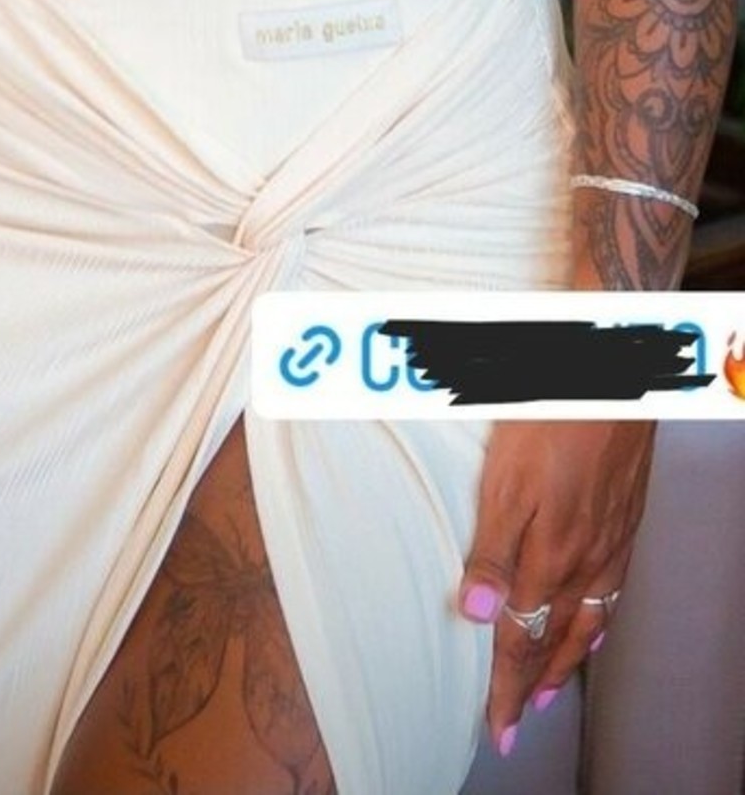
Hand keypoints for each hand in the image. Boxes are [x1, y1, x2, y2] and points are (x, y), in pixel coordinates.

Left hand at [458, 419, 656, 755]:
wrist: (613, 376)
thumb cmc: (551, 416)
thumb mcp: (505, 478)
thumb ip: (492, 549)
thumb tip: (474, 612)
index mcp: (549, 554)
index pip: (521, 636)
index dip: (507, 684)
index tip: (496, 723)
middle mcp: (585, 559)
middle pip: (556, 639)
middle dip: (534, 683)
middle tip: (517, 718)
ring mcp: (611, 541)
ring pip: (588, 620)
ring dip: (566, 660)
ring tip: (549, 689)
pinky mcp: (626, 519)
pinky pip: (613, 591)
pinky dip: (598, 622)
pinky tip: (593, 622)